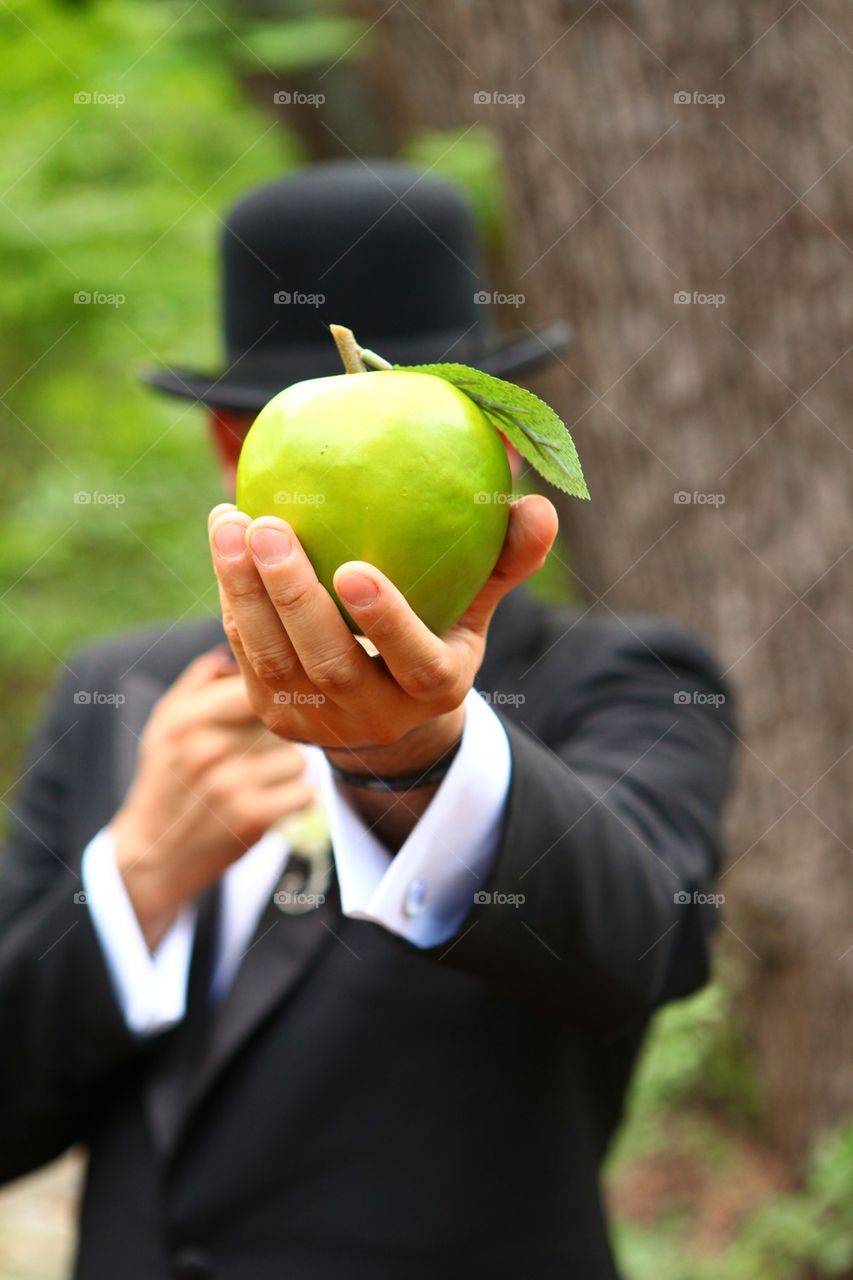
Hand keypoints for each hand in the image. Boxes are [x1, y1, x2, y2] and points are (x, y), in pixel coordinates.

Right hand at [110, 648, 315, 948]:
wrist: (153, 854)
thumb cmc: (167, 779)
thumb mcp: (166, 723)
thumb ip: (200, 679)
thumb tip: (239, 645)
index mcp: (187, 717)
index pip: (259, 679)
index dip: (281, 686)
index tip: (285, 696)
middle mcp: (208, 746)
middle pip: (286, 717)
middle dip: (288, 730)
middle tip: (270, 746)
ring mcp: (231, 783)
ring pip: (300, 755)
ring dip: (291, 768)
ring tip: (262, 779)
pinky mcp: (253, 817)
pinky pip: (305, 790)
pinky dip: (297, 798)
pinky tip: (274, 802)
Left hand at [207, 495, 558, 783]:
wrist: (388, 717)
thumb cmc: (439, 636)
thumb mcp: (476, 606)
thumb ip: (504, 560)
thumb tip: (541, 506)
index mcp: (434, 690)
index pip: (413, 663)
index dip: (386, 623)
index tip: (355, 568)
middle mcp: (374, 715)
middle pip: (329, 662)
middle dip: (293, 596)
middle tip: (269, 526)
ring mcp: (318, 722)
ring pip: (274, 659)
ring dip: (244, 591)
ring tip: (230, 520)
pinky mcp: (275, 713)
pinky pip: (247, 654)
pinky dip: (232, 598)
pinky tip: (223, 535)